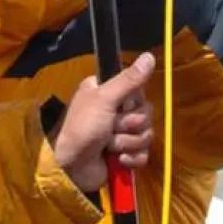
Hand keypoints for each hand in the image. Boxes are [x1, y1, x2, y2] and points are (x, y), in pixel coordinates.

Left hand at [52, 52, 155, 193]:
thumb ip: (128, 80)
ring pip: (146, 134)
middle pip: (145, 113)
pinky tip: (117, 160)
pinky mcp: (125, 154)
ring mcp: (121, 133)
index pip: (138, 90)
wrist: (72, 168)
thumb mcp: (104, 99)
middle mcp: (116, 110)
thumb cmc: (83, 128)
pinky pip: (143, 154)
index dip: (133, 101)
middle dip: (128, 125)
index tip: (121, 106)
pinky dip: (131, 159)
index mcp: (109, 92)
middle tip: (110, 128)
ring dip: (126, 142)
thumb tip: (150, 55)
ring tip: (108, 146)